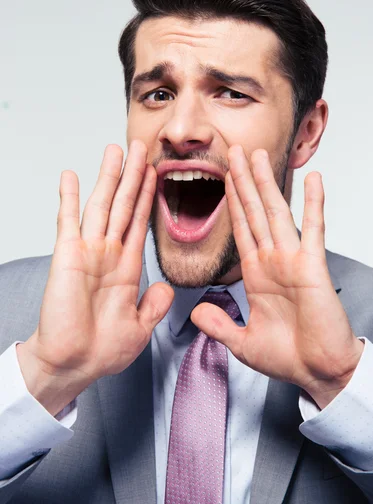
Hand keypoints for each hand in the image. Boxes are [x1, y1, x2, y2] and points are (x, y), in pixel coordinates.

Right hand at [18, 140, 173, 414]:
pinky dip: (68, 198)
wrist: (74, 365)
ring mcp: (88, 252)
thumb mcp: (140, 327)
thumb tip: (165, 288)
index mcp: (127, 268)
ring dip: (108, 177)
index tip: (156, 173)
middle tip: (140, 147)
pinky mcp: (67, 256)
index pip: (141, 222)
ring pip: (101, 205)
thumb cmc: (102, 351)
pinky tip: (70, 176)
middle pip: (124, 205)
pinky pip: (68, 221)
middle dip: (133, 175)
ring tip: (115, 151)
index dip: (149, 196)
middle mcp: (108, 254)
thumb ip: (155, 305)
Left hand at [192, 145, 362, 407]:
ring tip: (258, 155)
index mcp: (255, 274)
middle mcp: (272, 261)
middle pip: (253, 211)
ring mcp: (293, 260)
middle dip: (242, 181)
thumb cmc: (288, 357)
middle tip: (234, 150)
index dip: (230, 202)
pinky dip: (314, 204)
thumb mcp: (243, 342)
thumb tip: (196, 313)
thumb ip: (219, 325)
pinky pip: (313, 230)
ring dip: (266, 183)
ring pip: (276, 212)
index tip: (222, 177)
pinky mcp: (313, 266)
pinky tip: (314, 179)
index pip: (239, 229)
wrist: (319, 372)